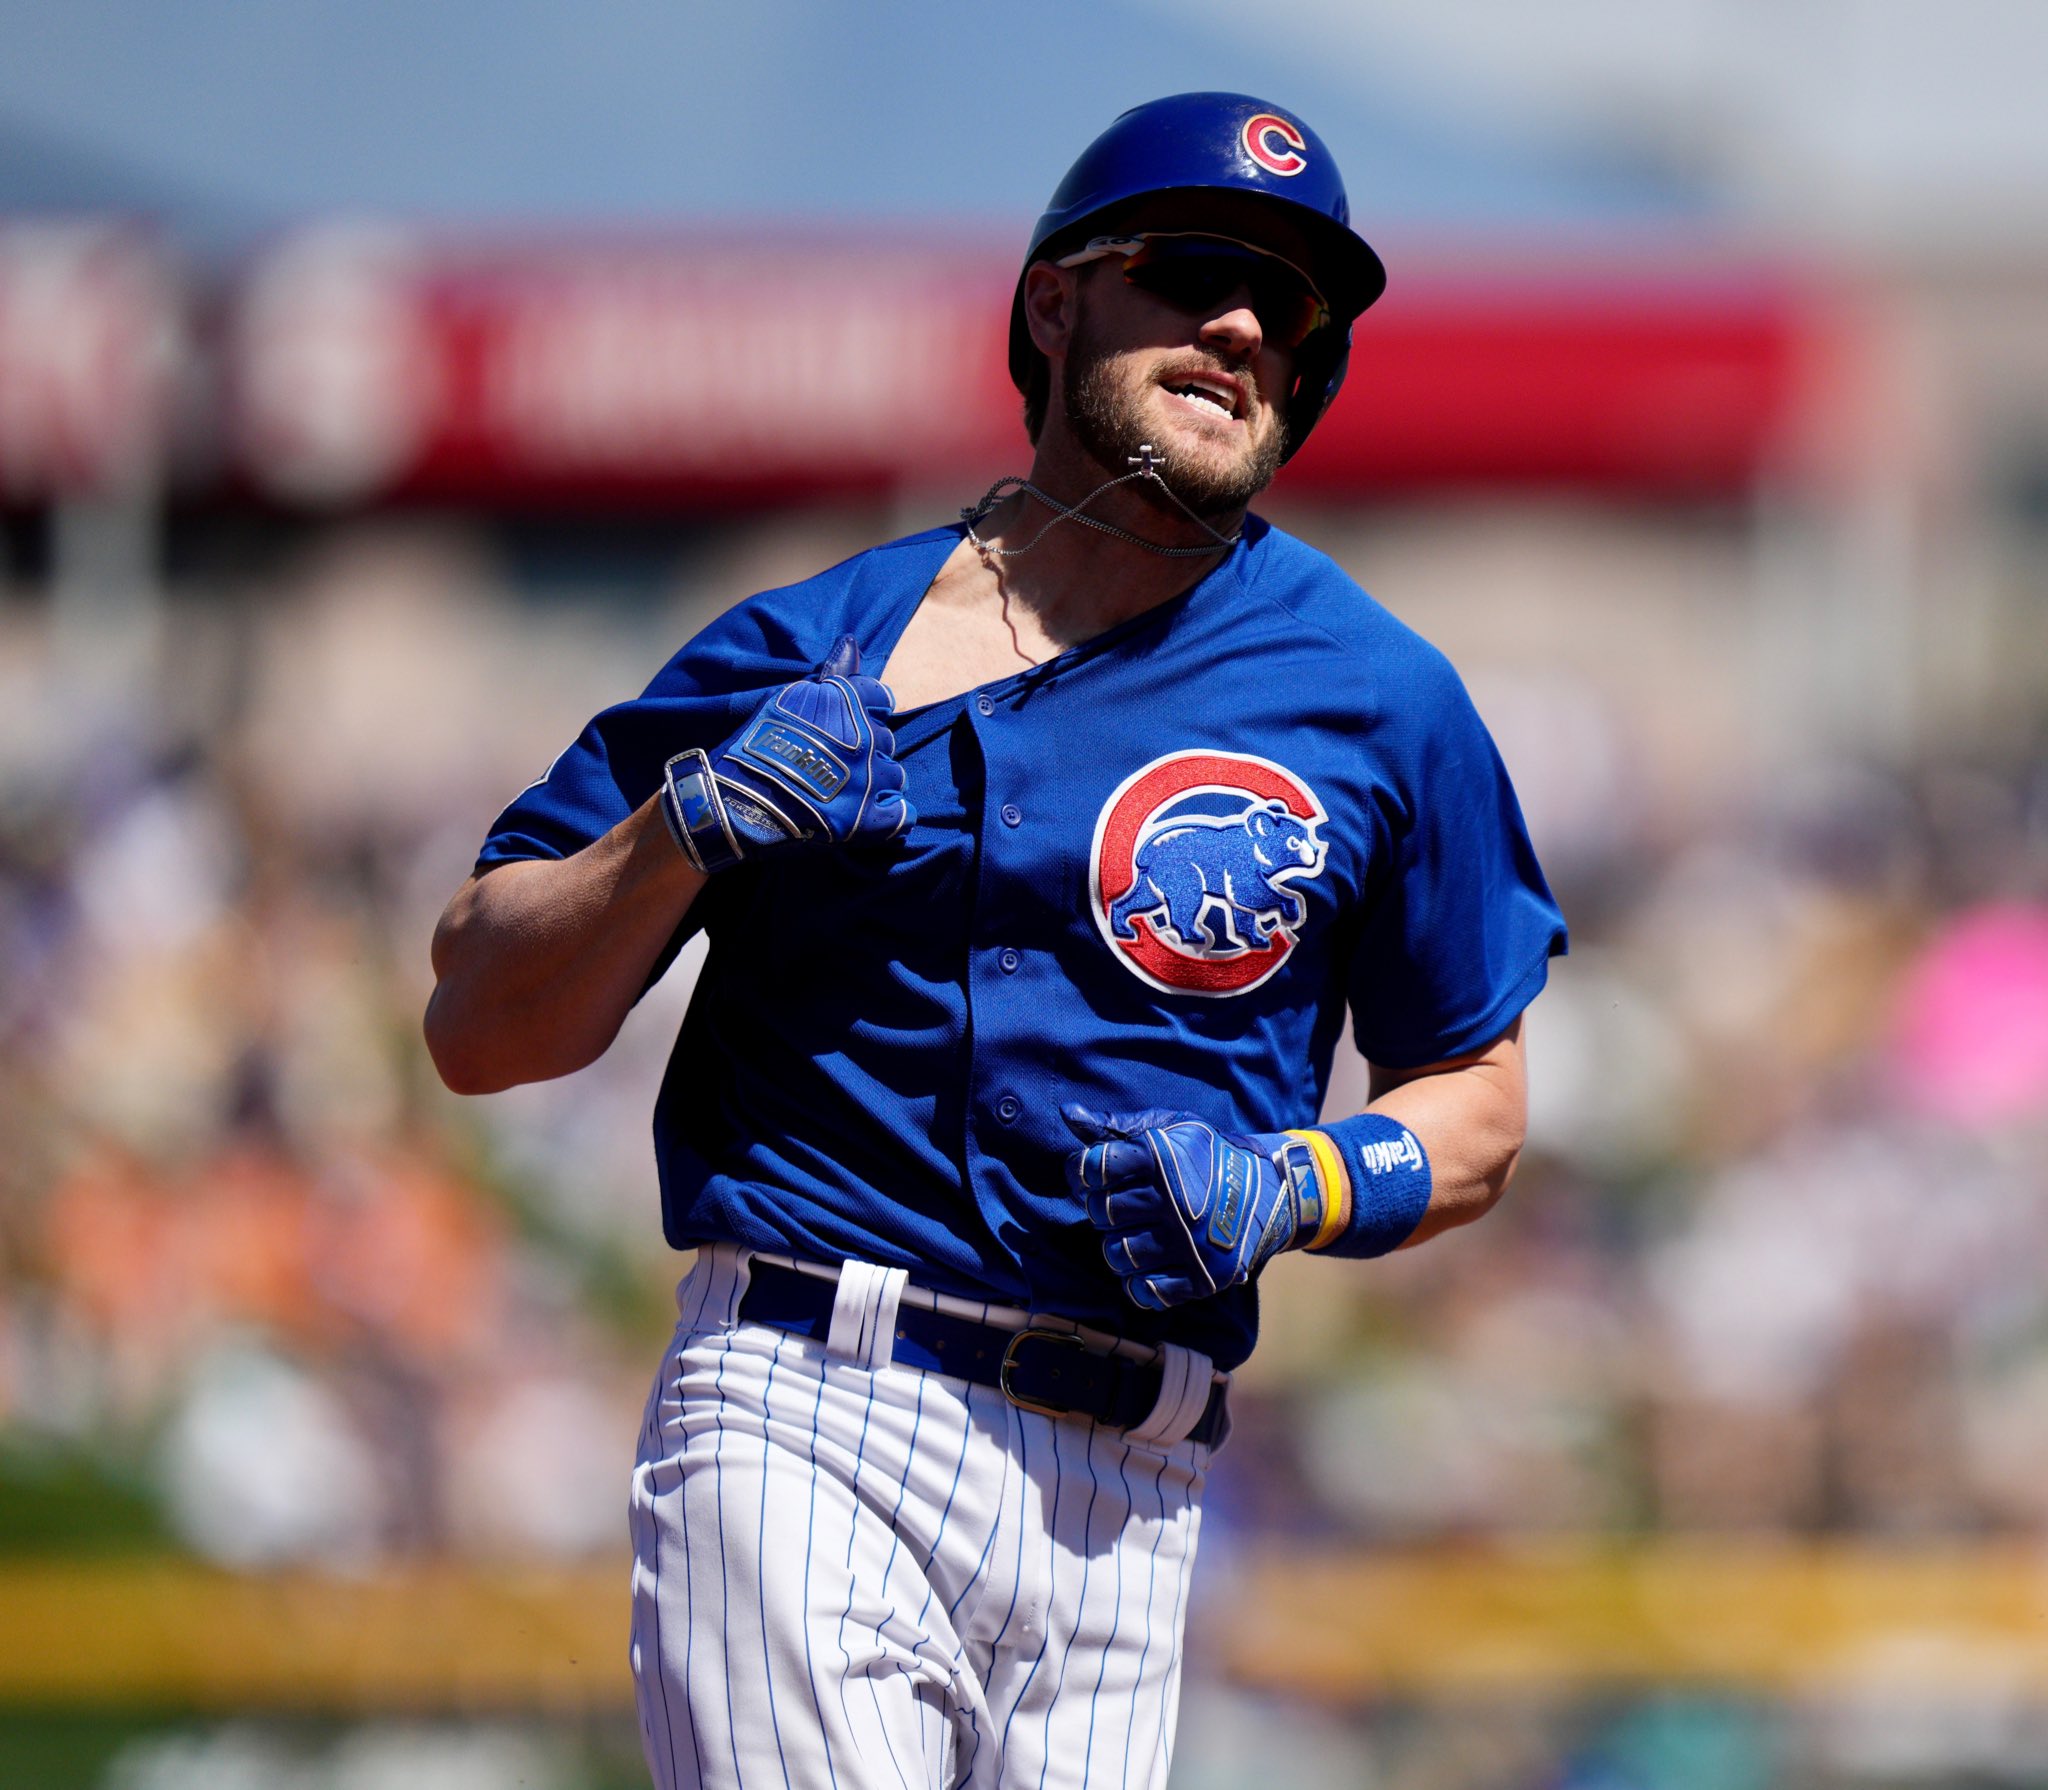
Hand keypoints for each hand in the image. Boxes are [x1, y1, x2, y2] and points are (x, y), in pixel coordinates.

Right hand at [661, 635, 914, 872]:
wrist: (735, 798)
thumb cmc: (756, 745)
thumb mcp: (789, 698)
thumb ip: (830, 674)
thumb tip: (852, 640)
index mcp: (846, 701)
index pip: (881, 698)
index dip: (867, 714)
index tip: (847, 728)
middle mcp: (864, 736)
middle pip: (886, 739)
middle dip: (866, 751)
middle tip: (834, 765)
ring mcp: (869, 778)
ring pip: (894, 775)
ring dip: (876, 783)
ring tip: (844, 793)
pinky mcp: (867, 818)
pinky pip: (901, 814)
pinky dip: (890, 816)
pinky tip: (871, 816)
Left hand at [1062, 1105, 1330, 1309]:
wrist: (1272, 1191)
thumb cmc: (1208, 1156)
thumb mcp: (1170, 1128)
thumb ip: (1117, 1125)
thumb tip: (1068, 1115)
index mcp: (1162, 1159)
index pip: (1093, 1168)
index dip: (1082, 1173)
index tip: (1091, 1177)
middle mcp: (1174, 1201)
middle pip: (1101, 1214)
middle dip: (1101, 1210)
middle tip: (1119, 1206)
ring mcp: (1188, 1243)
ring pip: (1118, 1255)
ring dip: (1117, 1247)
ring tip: (1133, 1235)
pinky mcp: (1203, 1277)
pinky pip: (1148, 1291)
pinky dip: (1139, 1282)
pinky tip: (1149, 1265)